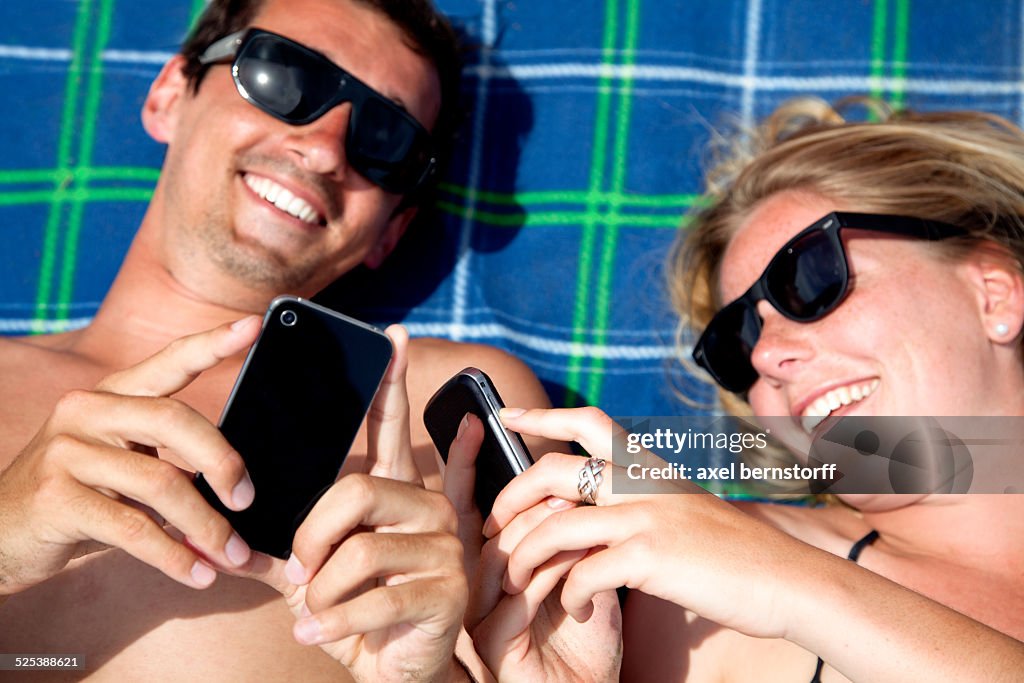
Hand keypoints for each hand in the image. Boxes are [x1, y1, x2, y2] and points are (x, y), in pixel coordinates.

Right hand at [0, 317, 261, 593]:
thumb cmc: (77, 497)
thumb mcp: (121, 464)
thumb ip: (170, 462)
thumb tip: (239, 488)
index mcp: (113, 394)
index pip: (169, 360)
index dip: (212, 343)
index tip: (254, 326)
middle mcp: (88, 410)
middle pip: (175, 421)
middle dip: (223, 463)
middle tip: (247, 500)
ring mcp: (67, 451)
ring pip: (162, 483)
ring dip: (207, 526)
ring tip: (232, 554)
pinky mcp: (55, 497)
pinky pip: (133, 528)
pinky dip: (174, 556)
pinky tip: (196, 574)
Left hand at [235, 326, 468, 681]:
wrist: (393, 673)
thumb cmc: (354, 614)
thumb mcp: (310, 575)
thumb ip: (280, 545)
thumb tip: (226, 530)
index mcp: (398, 495)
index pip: (391, 428)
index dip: (390, 384)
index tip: (390, 336)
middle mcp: (429, 510)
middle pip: (355, 492)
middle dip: (311, 538)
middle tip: (302, 571)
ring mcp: (444, 548)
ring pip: (357, 549)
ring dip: (320, 590)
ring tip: (317, 609)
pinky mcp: (447, 591)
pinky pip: (371, 596)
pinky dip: (331, 622)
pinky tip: (318, 633)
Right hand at [444, 413, 621, 681]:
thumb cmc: (591, 633)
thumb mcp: (583, 567)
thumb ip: (572, 524)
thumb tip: (570, 467)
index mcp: (494, 559)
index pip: (475, 501)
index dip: (471, 459)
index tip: (488, 416)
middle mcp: (479, 582)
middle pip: (479, 521)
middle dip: (516, 493)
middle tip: (556, 477)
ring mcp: (481, 611)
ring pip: (500, 553)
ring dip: (542, 531)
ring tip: (578, 514)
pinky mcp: (491, 641)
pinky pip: (514, 595)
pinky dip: (548, 573)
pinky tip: (579, 563)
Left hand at [487, 407, 803, 640]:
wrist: (786, 579)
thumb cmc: (734, 552)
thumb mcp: (685, 507)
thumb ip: (642, 497)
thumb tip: (599, 501)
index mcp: (649, 467)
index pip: (588, 421)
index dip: (541, 415)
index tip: (504, 414)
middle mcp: (642, 482)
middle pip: (553, 469)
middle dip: (510, 494)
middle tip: (492, 521)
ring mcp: (646, 516)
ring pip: (556, 525)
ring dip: (525, 556)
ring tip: (515, 579)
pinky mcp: (651, 557)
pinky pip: (583, 573)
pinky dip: (568, 594)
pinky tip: (573, 607)